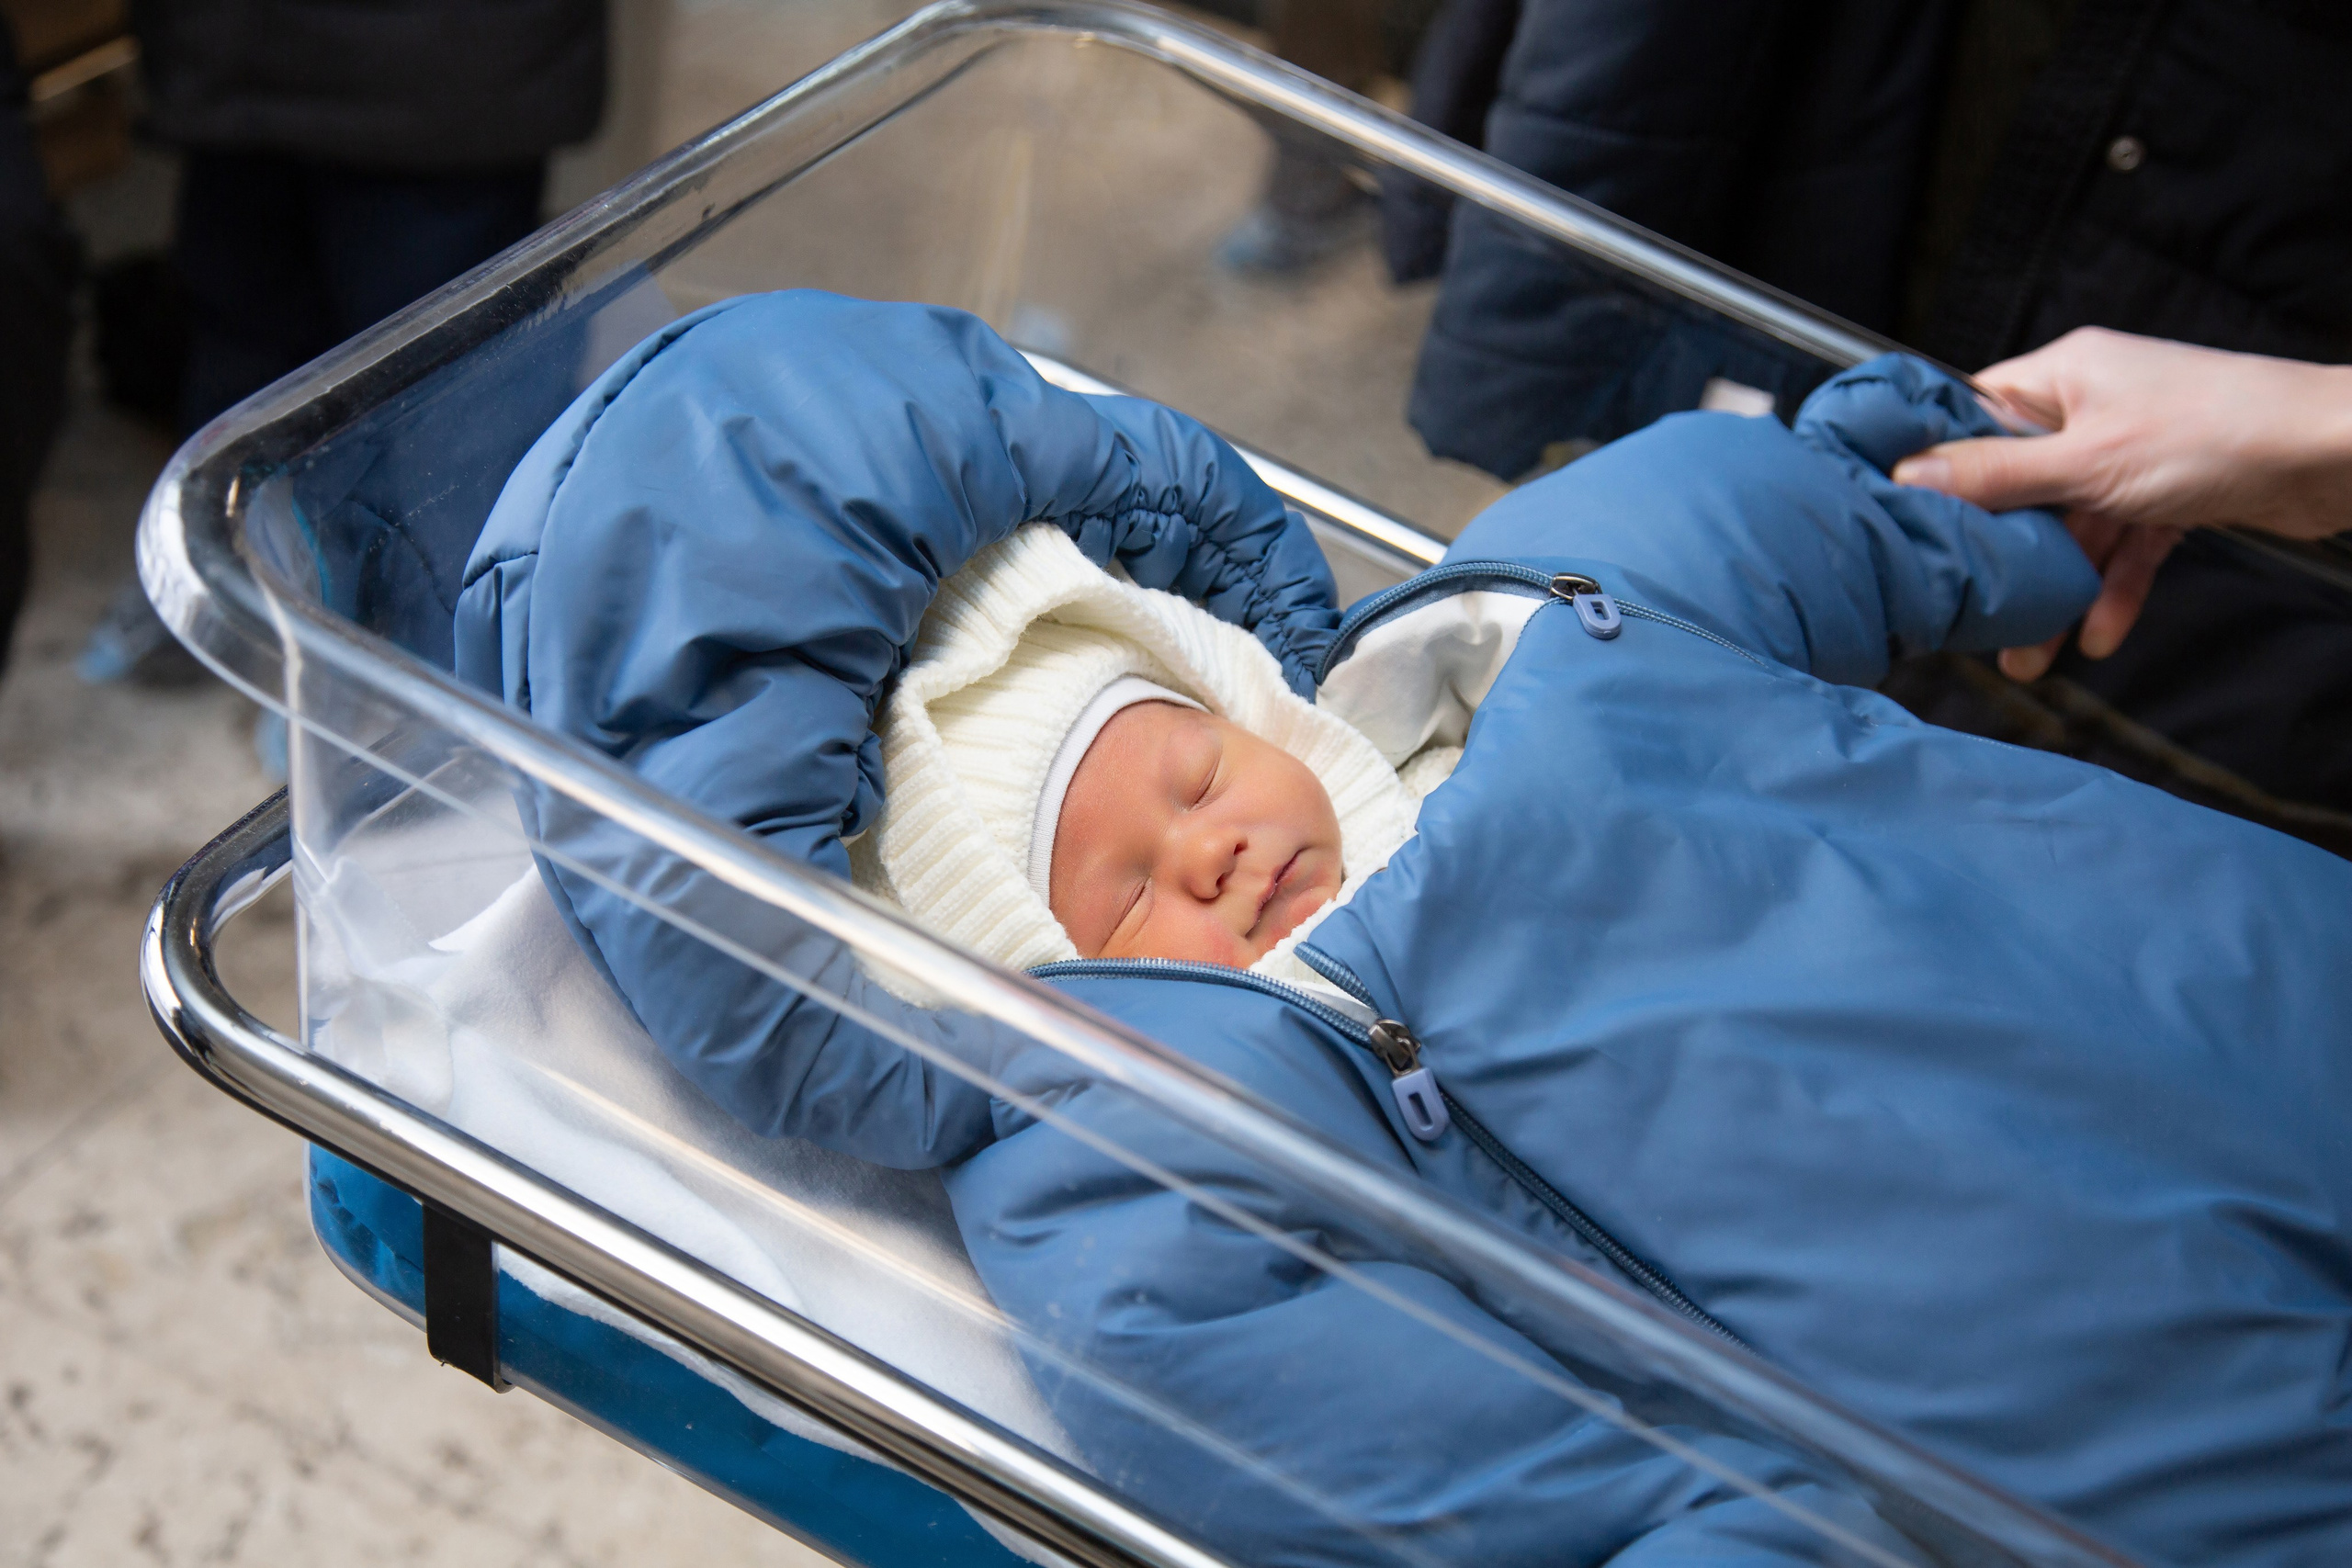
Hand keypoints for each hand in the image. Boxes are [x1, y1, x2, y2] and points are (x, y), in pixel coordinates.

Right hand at [1889, 328, 2351, 678]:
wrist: (2334, 454)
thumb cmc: (2219, 432)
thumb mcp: (2087, 460)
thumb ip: (1997, 474)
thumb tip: (1911, 474)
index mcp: (2063, 377)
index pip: (1972, 416)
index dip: (1935, 465)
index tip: (1900, 516)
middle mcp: (2092, 408)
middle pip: (2019, 486)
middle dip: (2000, 555)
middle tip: (1967, 609)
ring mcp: (2131, 451)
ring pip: (2070, 526)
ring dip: (2055, 589)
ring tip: (2031, 652)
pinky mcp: (2169, 491)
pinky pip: (2122, 543)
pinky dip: (2111, 586)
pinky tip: (2100, 631)